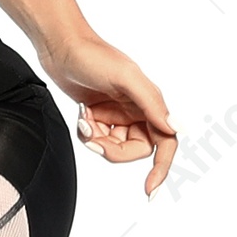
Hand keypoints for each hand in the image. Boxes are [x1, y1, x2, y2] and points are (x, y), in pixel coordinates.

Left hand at [35, 28, 178, 197]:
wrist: (61, 46)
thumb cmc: (95, 56)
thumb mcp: (126, 78)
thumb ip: (152, 103)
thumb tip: (176, 128)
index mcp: (150, 103)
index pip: (165, 143)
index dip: (161, 168)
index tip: (150, 190)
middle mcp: (138, 111)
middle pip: (135, 150)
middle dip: (113, 150)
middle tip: (94, 139)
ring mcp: (118, 114)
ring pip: (114, 146)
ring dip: (97, 139)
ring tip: (84, 118)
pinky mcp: (99, 115)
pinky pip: (98, 138)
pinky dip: (87, 132)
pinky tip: (82, 113)